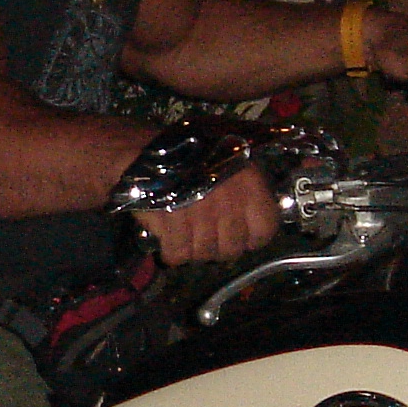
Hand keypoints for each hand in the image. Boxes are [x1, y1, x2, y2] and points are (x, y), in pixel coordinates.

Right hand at [135, 162, 281, 265]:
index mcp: (249, 181)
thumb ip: (249, 190)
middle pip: (231, 249)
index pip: (265, 230)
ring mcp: (200, 213)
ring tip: (184, 232)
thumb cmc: (189, 156)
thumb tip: (256, 225)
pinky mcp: (172, 223)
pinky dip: (171, 252)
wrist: (142, 151)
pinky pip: (178, 255)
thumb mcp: (228, 161)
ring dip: (193, 249)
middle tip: (204, 234)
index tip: (240, 235)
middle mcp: (229, 199)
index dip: (251, 238)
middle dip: (217, 247)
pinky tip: (167, 237)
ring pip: (204, 254)